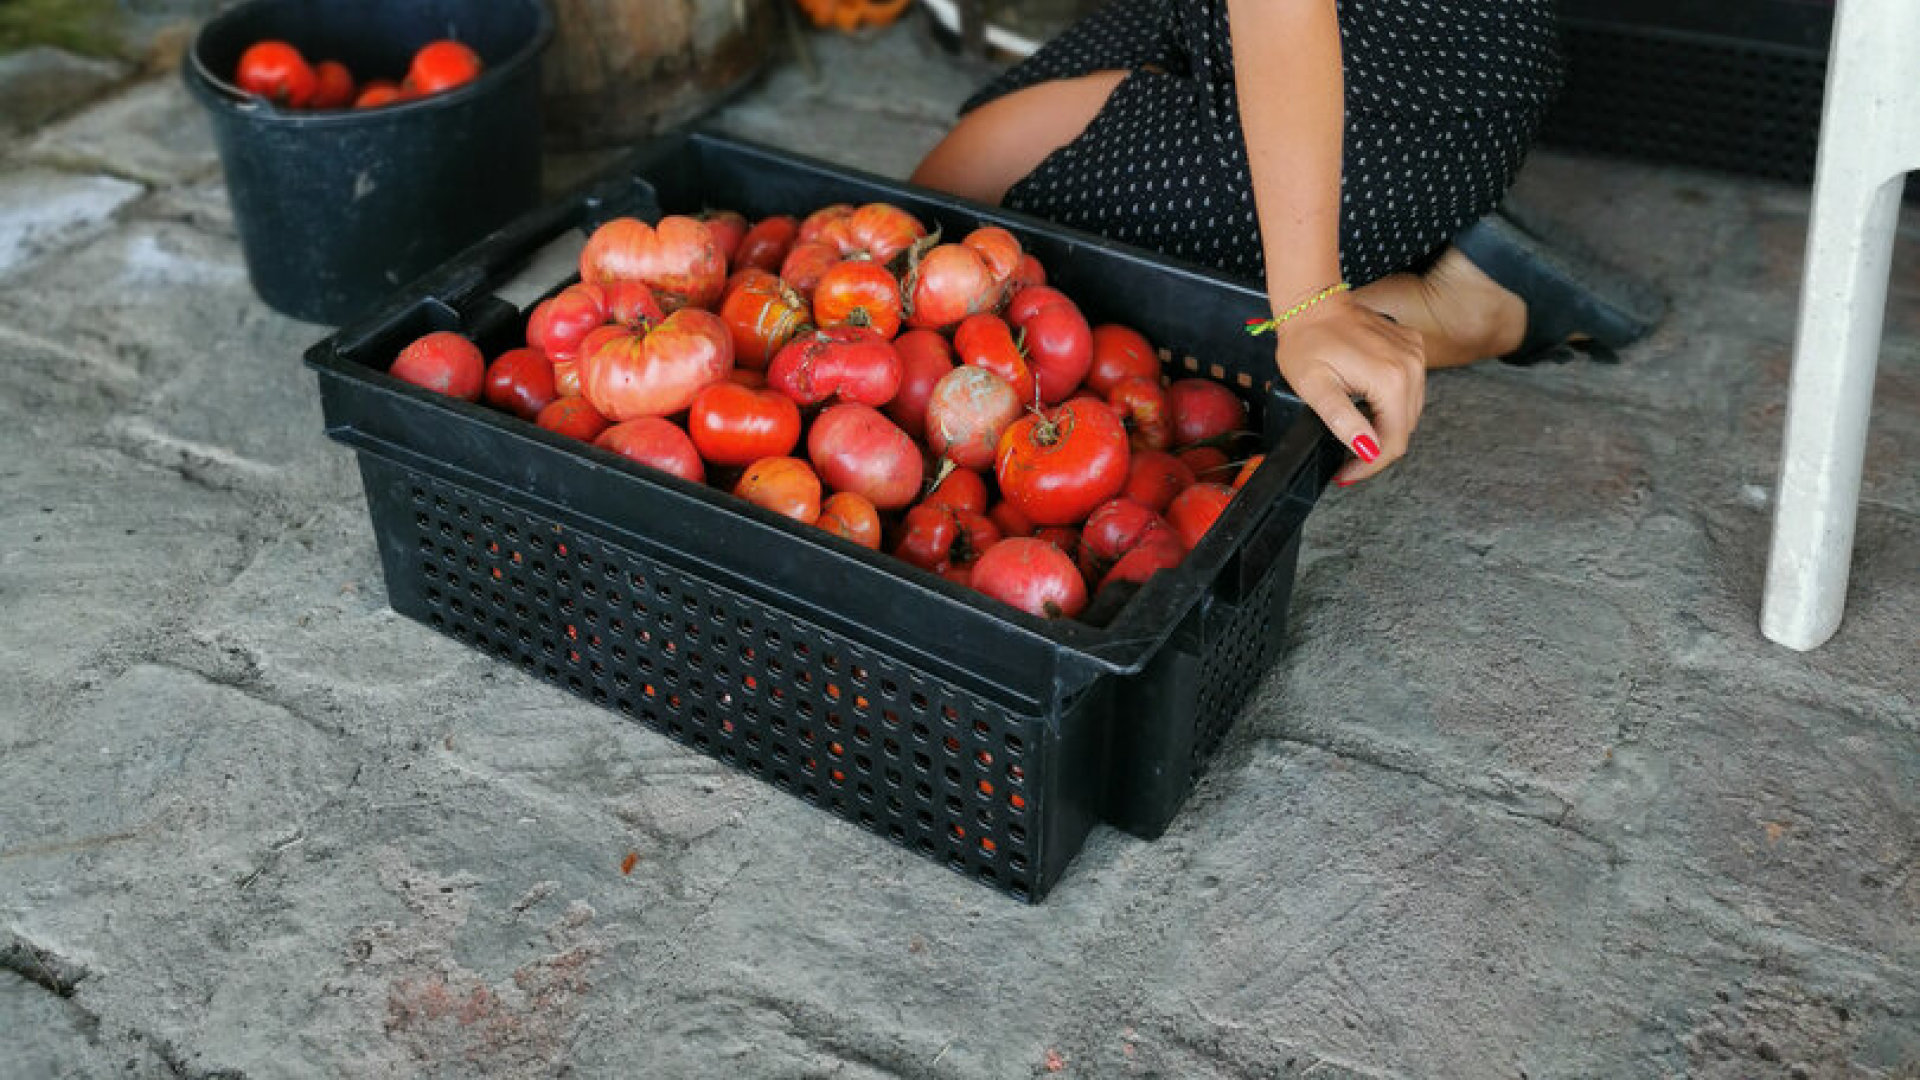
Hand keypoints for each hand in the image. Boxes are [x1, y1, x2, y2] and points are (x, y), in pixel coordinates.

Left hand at [1271, 292, 1424, 485]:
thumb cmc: (1307, 341)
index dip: (1370, 465)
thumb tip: (1367, 449)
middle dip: (1376, 449)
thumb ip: (1343, 422)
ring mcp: (1415, 354)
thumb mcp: (1315, 388)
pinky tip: (1368, 406)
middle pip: (1404, 428)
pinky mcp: (1413, 347)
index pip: (1393, 440)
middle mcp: (1411, 366)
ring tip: (1356, 435)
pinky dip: (1392, 404)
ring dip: (1385, 428)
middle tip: (1348, 460)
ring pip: (1410, 410)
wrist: (1312, 302)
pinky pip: (1410, 388)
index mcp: (1391, 378)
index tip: (1348, 474)